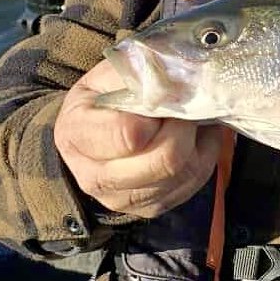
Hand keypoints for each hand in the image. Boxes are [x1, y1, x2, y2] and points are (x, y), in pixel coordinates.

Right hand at [54, 59, 221, 217]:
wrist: (95, 128)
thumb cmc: (106, 95)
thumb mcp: (114, 72)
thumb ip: (142, 72)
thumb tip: (179, 83)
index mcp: (76, 135)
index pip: (129, 134)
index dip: (157, 112)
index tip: (162, 95)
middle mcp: (93, 176)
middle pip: (165, 160)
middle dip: (185, 126)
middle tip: (184, 106)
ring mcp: (122, 198)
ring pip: (185, 173)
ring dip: (197, 141)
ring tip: (187, 119)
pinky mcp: (150, 208)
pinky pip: (194, 183)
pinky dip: (203, 156)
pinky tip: (193, 138)